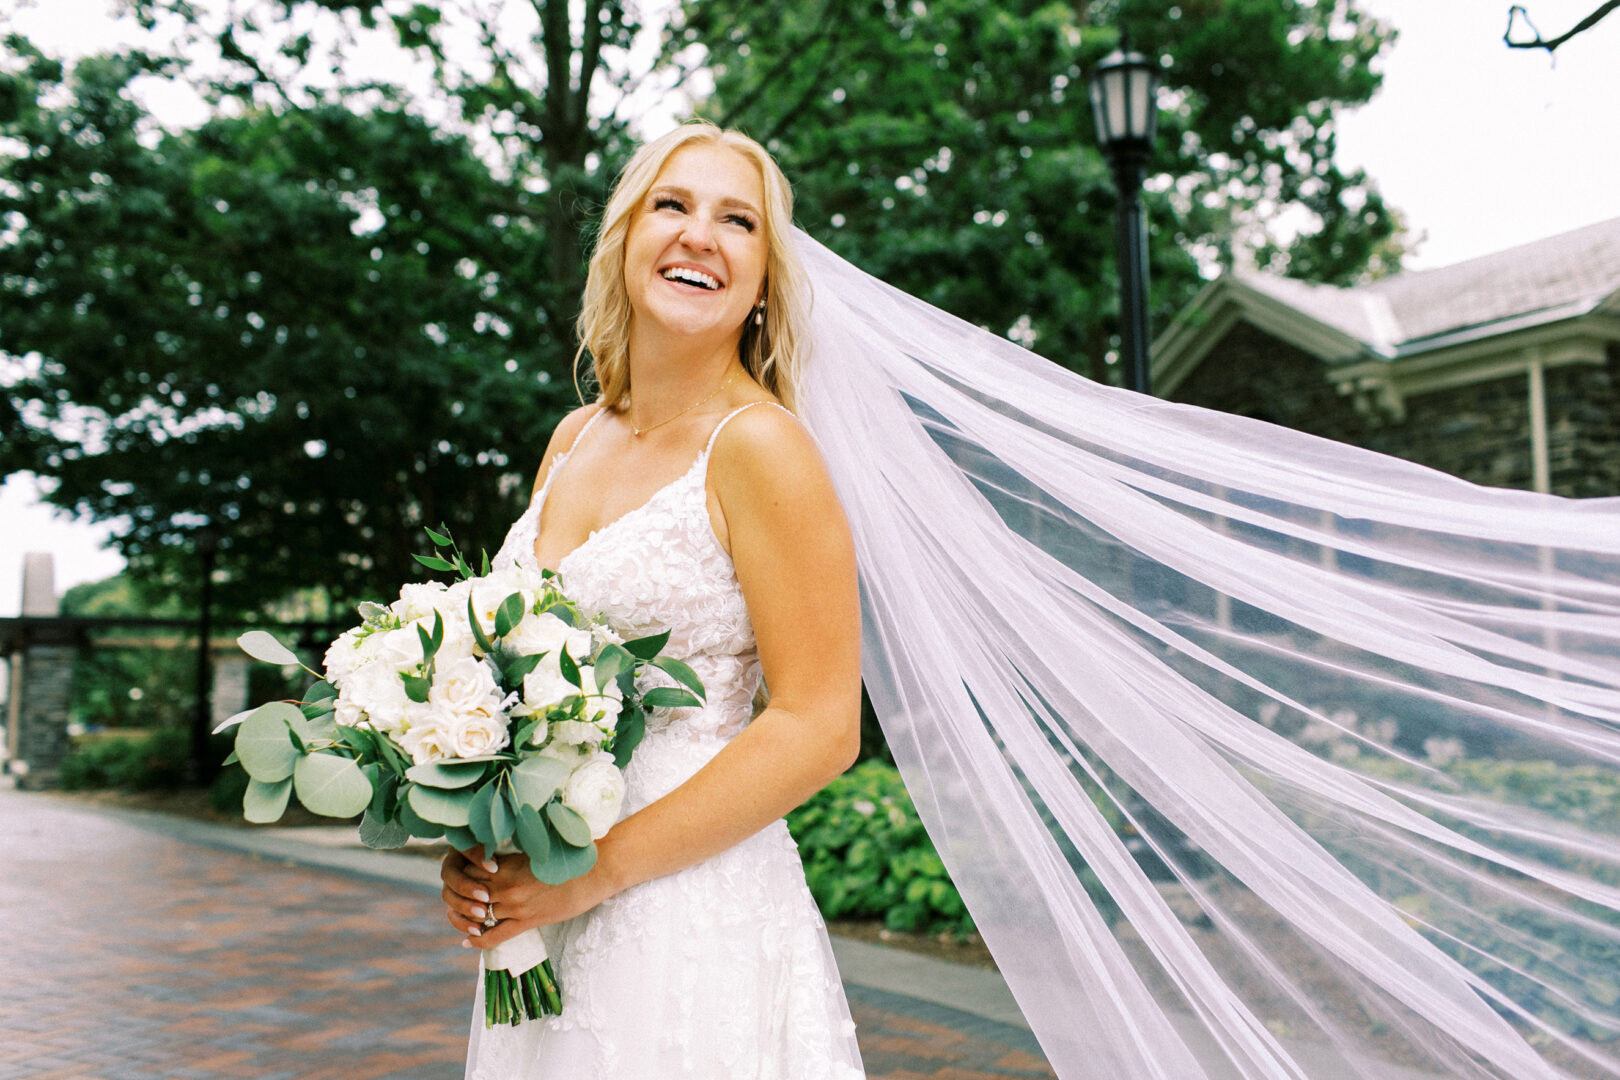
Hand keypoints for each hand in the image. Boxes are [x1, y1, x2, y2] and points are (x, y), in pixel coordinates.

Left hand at [440, 845, 615, 950]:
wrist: (598, 870)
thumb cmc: (570, 852)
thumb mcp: (538, 845)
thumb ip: (514, 847)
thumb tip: (498, 843)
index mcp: (507, 861)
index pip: (467, 864)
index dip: (459, 866)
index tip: (459, 866)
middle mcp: (506, 885)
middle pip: (465, 891)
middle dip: (457, 892)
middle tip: (455, 894)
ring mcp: (516, 906)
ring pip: (475, 915)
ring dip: (463, 916)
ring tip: (459, 917)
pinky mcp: (528, 921)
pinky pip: (494, 936)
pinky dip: (478, 940)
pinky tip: (468, 940)